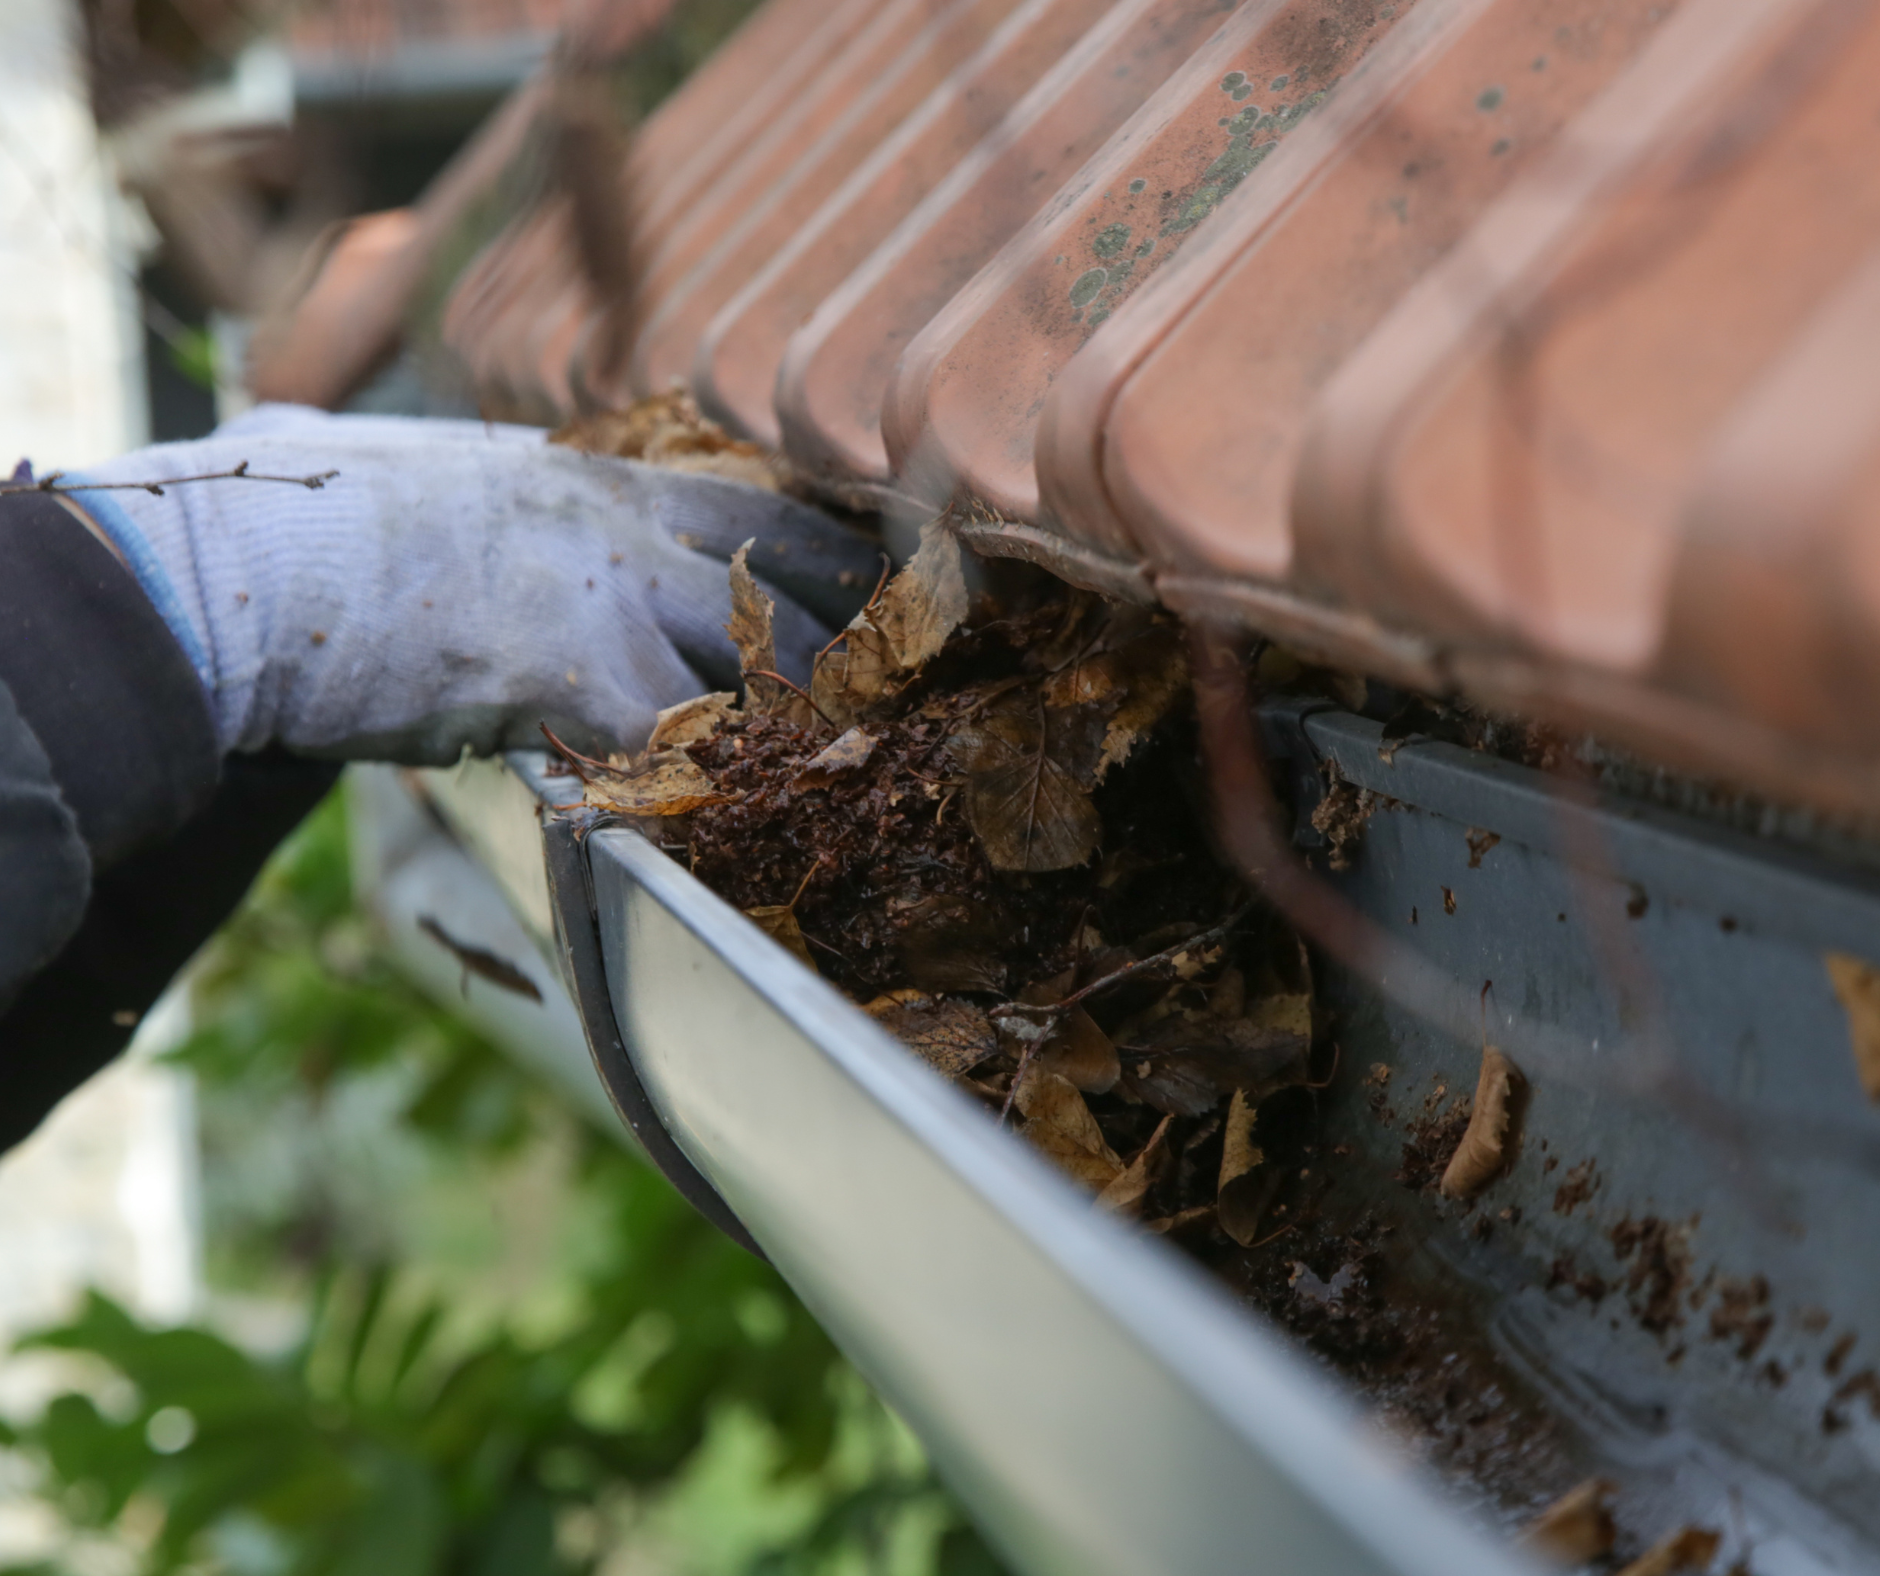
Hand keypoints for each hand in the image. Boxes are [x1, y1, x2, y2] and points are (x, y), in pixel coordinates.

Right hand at [66, 405, 876, 763]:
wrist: (231, 570)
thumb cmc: (282, 515)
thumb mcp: (386, 463)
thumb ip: (428, 472)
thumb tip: (327, 440)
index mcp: (580, 475)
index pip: (747, 498)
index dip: (821, 546)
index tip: (873, 579)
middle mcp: (614, 519)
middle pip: (784, 571)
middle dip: (849, 628)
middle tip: (898, 681)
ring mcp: (603, 589)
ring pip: (755, 658)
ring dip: (797, 719)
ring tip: (844, 768)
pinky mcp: (574, 671)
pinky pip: (684, 740)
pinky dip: (713, 782)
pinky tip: (734, 818)